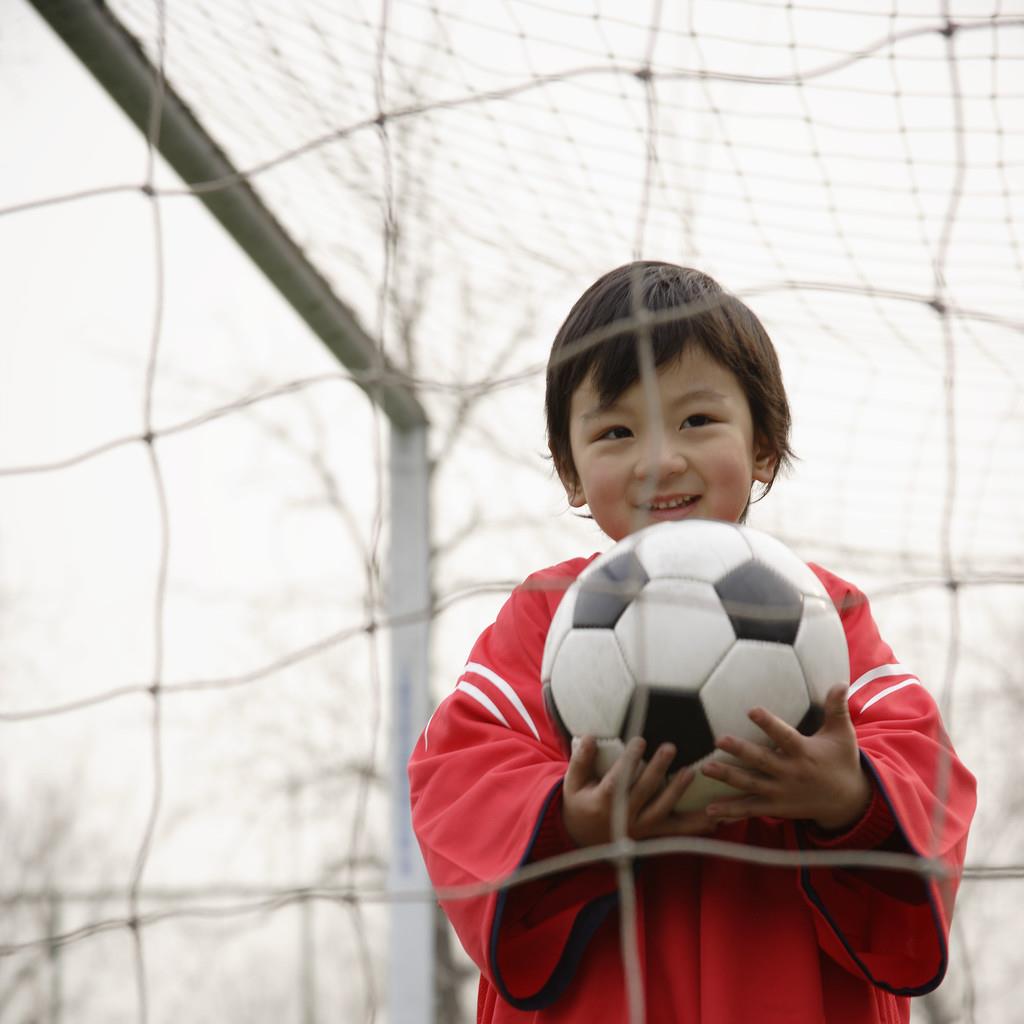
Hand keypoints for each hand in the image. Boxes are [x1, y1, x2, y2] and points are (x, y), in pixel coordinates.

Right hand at [562, 735, 715, 847]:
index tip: (640, 741)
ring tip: (690, 772)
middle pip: (644, 791)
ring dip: (677, 791)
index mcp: (603, 803)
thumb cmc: (578, 806)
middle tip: (670, 747)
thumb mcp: (572, 784)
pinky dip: (695, 826)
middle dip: (658, 769)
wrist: (582, 843)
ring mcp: (640, 829)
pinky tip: (714, 817)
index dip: (630, 760)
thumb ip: (581, 761)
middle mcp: (624, 817)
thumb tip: (589, 737)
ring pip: (662, 810)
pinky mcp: (652, 835)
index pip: (618, 779)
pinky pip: (676, 832)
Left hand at [700, 686, 870, 831]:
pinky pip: (751, 809)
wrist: (848, 802)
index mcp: (805, 753)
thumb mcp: (842, 735)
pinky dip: (731, 811)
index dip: (769, 724)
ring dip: (728, 777)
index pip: (785, 737)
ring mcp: (781, 792)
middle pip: (762, 761)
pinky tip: (709, 810)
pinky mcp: (776, 808)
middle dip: (741, 751)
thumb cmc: (842, 761)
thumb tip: (840, 682)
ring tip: (705, 769)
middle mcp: (791, 773)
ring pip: (751, 784)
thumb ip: (836, 708)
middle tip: (720, 740)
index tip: (752, 710)